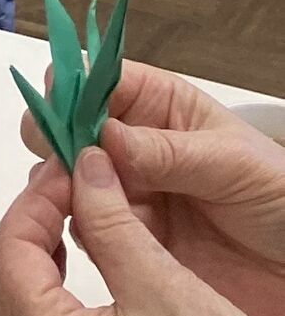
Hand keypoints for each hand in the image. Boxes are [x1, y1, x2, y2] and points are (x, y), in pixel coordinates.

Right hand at [22, 60, 284, 315]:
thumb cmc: (282, 201)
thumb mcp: (236, 165)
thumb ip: (170, 152)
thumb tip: (104, 136)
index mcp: (160, 107)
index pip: (99, 80)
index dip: (71, 89)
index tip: (59, 113)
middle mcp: (132, 145)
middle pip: (65, 126)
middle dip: (54, 141)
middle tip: (67, 167)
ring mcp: (122, 190)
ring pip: (63, 177)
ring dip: (59, 187)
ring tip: (76, 205)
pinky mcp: (119, 236)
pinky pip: (77, 225)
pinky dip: (69, 227)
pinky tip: (86, 233)